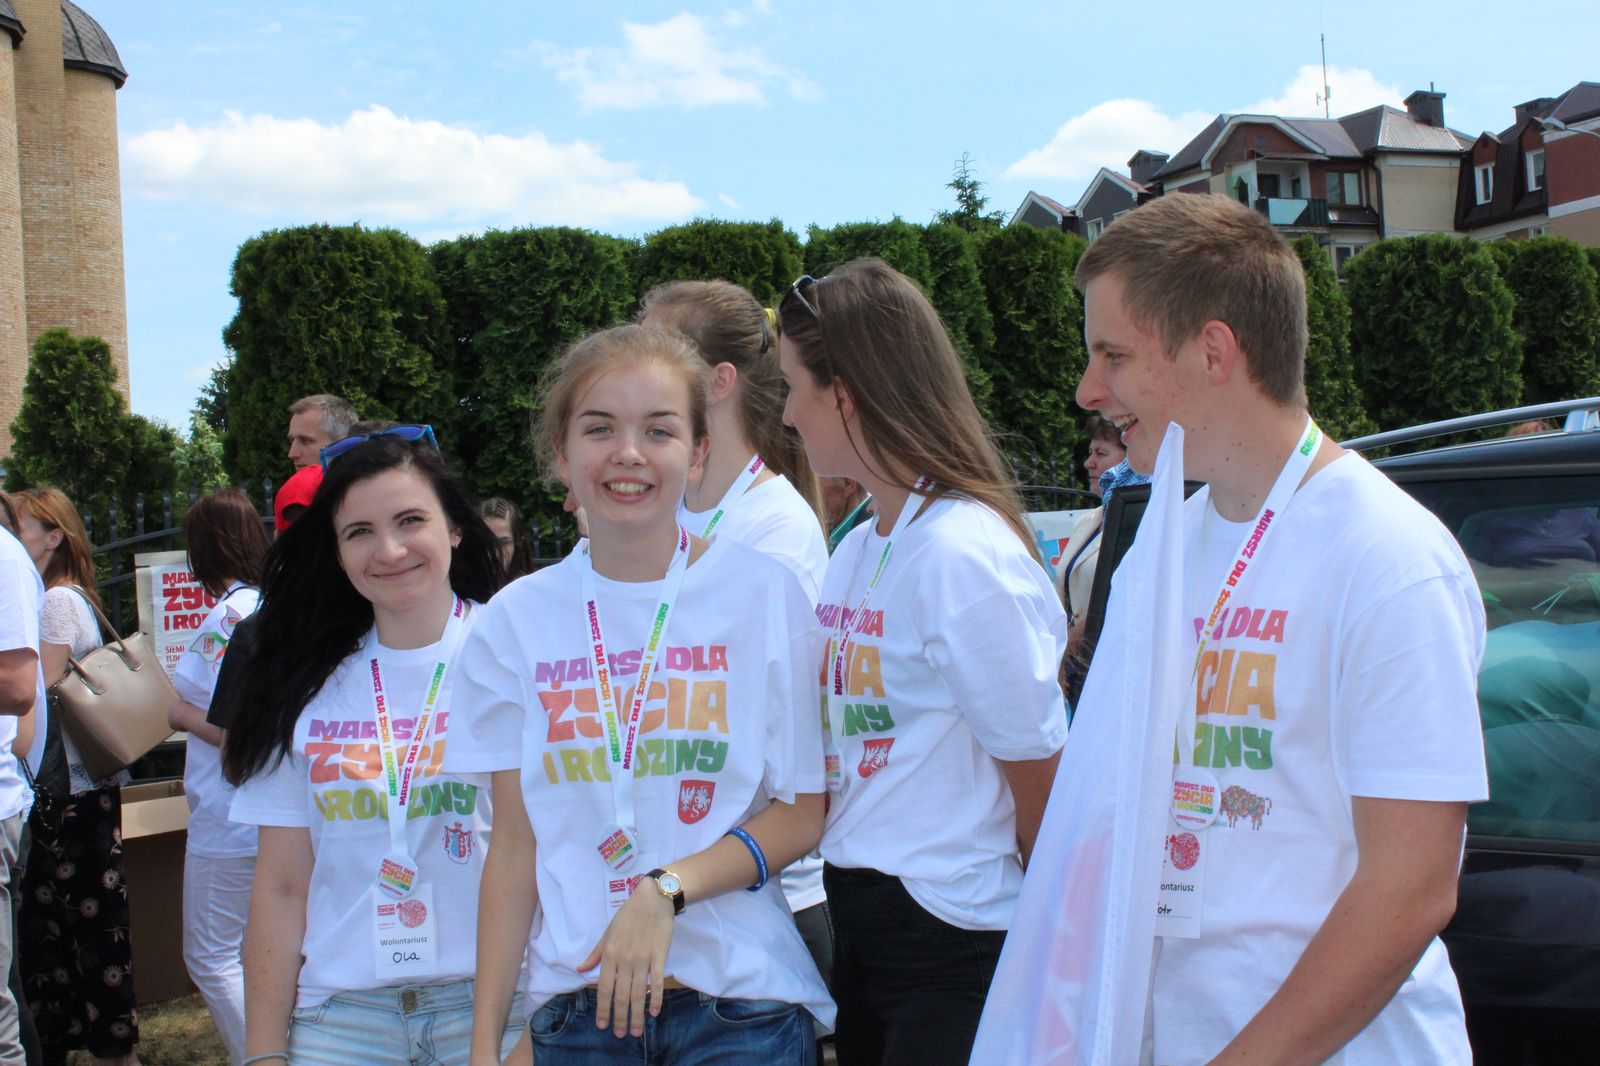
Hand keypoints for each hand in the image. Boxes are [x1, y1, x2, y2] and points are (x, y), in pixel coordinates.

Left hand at [578, 882, 673, 1037]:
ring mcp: (643, 959)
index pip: (604, 989)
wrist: (653, 899)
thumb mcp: (607, 933)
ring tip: (637, 1031)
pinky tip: (654, 1011)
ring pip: (638, 993)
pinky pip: (657, 981)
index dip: (602, 1009)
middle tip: (621, 1034)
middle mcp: (624, 960)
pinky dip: (656, 998)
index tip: (601, 1025)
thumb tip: (580, 969)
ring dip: (637, 1015)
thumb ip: (595, 954)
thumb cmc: (628, 915)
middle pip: (621, 995)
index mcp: (609, 955)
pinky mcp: (659, 956)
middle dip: (620, 1018)